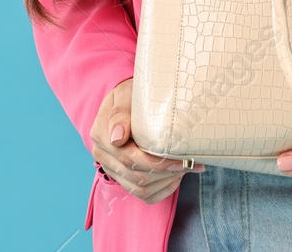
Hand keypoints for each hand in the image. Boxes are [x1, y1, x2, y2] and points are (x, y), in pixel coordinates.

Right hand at [89, 78, 205, 204]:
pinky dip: (163, 190)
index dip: (155, 162)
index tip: (179, 158)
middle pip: (136, 176)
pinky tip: (177, 177)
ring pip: (141, 189)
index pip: (127, 158)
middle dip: (166, 172)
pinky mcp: (123, 178)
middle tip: (190, 162)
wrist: (127, 103)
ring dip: (167, 181)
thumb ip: (120, 114)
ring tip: (186, 167)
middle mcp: (103, 155)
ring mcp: (112, 169)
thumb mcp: (125, 96)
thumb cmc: (130, 97)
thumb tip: (118, 137)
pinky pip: (144, 195)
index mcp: (101, 134)